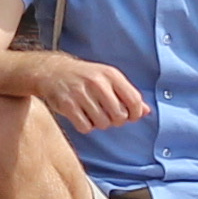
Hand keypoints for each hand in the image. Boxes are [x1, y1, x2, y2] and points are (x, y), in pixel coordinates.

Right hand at [19, 52, 149, 133]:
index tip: (129, 115)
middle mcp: (97, 82)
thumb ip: (127, 94)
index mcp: (110, 74)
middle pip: (119, 116)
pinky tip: (81, 116)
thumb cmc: (83, 76)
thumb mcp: (107, 79)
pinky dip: (85, 126)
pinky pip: (86, 127)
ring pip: (103, 124)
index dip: (134, 114)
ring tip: (92, 113)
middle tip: (107, 114)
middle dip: (115, 120)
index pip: (134, 100)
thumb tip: (146, 111)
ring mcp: (81, 93)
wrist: (51, 71)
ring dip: (99, 123)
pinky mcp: (67, 105)